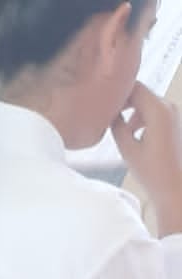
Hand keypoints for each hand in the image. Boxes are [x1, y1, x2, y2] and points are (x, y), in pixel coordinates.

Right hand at [112, 84, 181, 234]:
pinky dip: (144, 120)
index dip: (118, 94)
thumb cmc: (156, 174)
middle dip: (126, 105)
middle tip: (111, 119)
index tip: (106, 106)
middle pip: (142, 94)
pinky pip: (156, 113)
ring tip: (125, 134)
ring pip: (148, 104)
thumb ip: (117, 126)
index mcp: (158, 110)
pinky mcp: (176, 123)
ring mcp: (174, 115)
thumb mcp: (128, 150)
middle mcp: (169, 107)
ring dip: (134, 115)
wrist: (176, 190)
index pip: (134, 87)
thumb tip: (110, 115)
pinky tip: (137, 137)